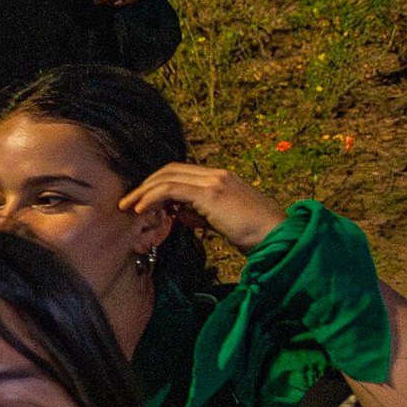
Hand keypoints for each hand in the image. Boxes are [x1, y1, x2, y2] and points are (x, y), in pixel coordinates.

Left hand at [119, 163, 290, 253]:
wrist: (278, 236)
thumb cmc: (255, 234)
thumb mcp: (223, 222)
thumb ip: (201, 214)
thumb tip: (179, 214)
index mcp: (222, 178)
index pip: (181, 172)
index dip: (159, 183)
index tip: (143, 200)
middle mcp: (217, 174)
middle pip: (171, 170)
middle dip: (146, 184)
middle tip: (128, 201)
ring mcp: (214, 182)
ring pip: (168, 177)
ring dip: (144, 191)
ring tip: (128, 206)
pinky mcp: (211, 194)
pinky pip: (172, 190)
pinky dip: (153, 198)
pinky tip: (141, 209)